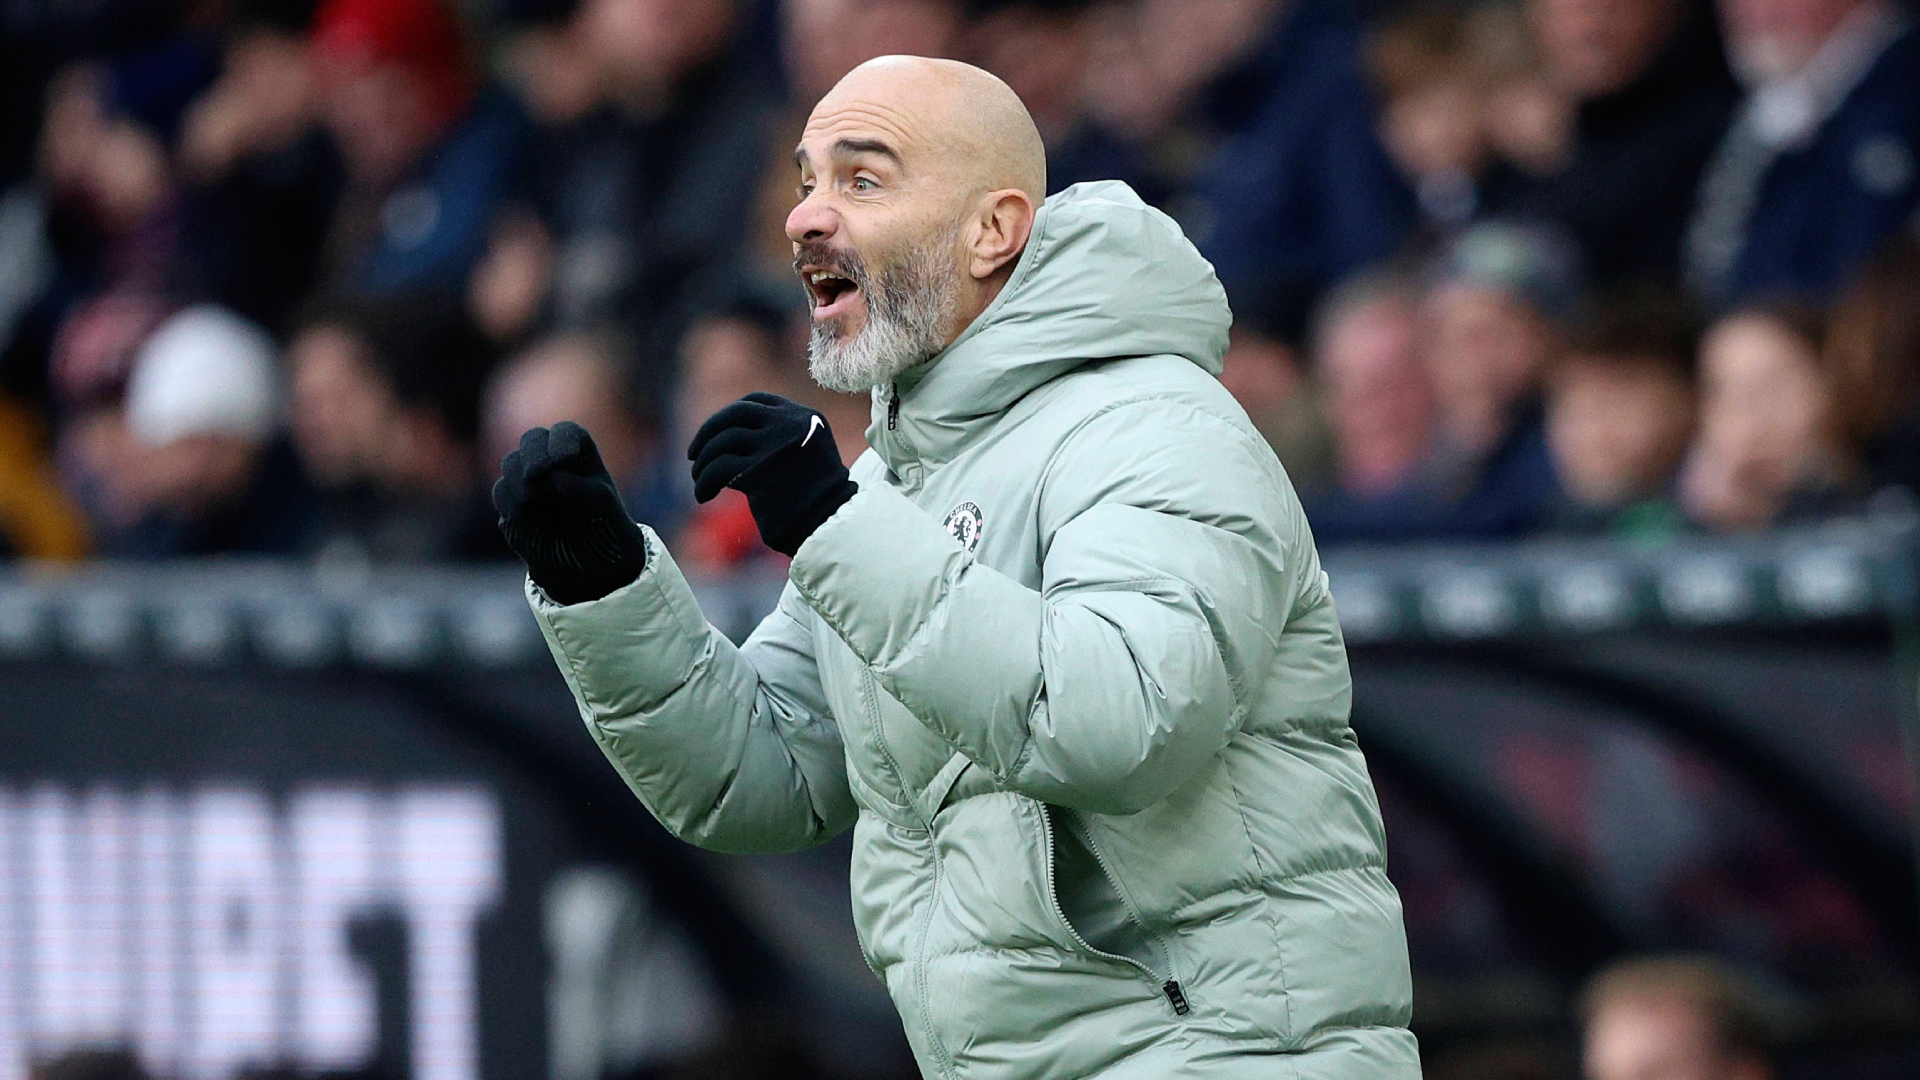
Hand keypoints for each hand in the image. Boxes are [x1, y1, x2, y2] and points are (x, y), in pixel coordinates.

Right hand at [494, 421, 646, 603]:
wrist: (589, 565)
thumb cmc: (604, 528)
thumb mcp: (604, 508)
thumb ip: (583, 490)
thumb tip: (554, 478)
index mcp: (580, 455)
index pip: (566, 433)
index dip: (561, 441)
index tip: (563, 459)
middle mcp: (552, 462)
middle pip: (533, 439)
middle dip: (532, 453)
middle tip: (536, 473)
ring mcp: (530, 480)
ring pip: (512, 463)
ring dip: (518, 476)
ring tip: (531, 497)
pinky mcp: (513, 502)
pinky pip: (501, 491)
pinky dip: (508, 500)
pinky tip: (520, 514)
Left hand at [688, 392, 856, 556]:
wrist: (829, 526)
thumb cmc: (819, 499)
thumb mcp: (810, 454)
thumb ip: (784, 436)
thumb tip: (738, 433)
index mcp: (804, 417)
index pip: (757, 401)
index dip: (732, 414)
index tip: (719, 431)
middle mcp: (788, 425)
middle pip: (734, 414)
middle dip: (707, 431)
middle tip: (694, 453)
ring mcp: (772, 446)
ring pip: (721, 442)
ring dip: (703, 461)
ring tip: (699, 479)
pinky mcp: (756, 472)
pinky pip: (716, 469)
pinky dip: (704, 481)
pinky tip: (703, 495)